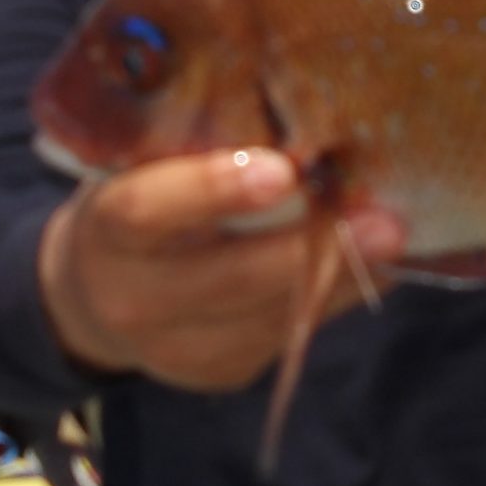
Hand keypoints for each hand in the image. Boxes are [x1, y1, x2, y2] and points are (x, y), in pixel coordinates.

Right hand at [39, 149, 405, 391]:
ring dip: (341, 278)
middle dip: (309, 250)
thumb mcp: (142, 166)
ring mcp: (173, 347)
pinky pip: (286, 337)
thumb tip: (302, 113)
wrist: (92, 292)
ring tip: (394, 237)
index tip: (282, 169)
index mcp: (104, 229)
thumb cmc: (138, 198)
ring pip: (270, 317)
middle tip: (382, 220)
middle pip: (227, 279)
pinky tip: (373, 266)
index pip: (146, 210)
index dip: (212, 190)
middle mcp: (132, 297)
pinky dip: (333, 299)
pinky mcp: (216, 372)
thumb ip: (196, 149)